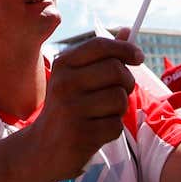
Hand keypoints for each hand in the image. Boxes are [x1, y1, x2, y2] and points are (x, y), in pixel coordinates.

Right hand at [28, 36, 139, 181]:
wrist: (41, 149)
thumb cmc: (66, 109)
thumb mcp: (77, 78)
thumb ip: (103, 56)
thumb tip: (129, 32)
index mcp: (63, 65)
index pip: (101, 45)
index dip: (125, 48)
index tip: (139, 57)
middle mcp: (65, 83)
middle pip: (116, 70)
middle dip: (127, 82)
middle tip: (123, 91)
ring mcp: (72, 109)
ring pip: (119, 99)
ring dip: (118, 109)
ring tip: (102, 114)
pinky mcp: (81, 134)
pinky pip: (115, 125)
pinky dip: (112, 129)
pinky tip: (95, 131)